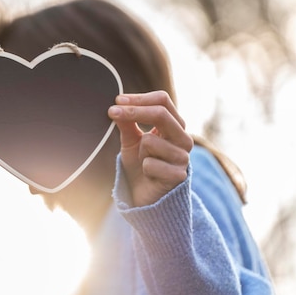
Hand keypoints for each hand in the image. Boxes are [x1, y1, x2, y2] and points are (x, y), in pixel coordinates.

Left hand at [108, 91, 193, 206]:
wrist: (145, 196)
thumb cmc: (140, 165)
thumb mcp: (131, 140)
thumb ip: (127, 123)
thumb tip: (118, 105)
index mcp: (174, 126)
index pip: (162, 101)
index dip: (140, 98)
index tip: (117, 100)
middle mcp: (183, 138)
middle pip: (161, 114)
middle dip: (134, 112)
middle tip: (112, 112)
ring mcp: (183, 157)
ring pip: (150, 141)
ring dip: (140, 151)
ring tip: (145, 161)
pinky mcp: (179, 176)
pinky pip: (150, 164)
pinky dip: (143, 169)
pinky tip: (149, 176)